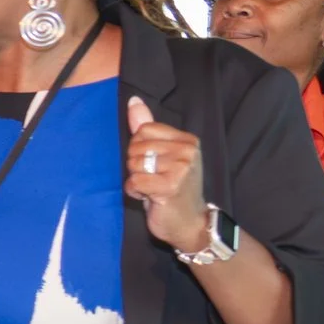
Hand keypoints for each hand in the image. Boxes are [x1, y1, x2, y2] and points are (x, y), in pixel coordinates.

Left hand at [124, 96, 209, 254]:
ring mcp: (180, 168)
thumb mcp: (162, 155)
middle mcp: (187, 151)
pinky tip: (148, 197)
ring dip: (136, 180)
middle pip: (136, 146)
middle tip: (153, 180)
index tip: (153, 165)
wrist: (190, 223)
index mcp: (187, 140)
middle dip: (136, 166)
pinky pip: (134, 181)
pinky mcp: (169, 186)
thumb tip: (133, 101)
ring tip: (152, 188)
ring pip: (134, 164)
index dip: (139, 149)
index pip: (143, 130)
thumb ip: (147, 128)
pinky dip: (134, 191)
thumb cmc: (172, 188)